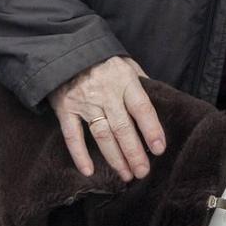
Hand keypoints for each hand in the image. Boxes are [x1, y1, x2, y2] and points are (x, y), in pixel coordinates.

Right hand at [49, 55, 165, 181]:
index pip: (142, 108)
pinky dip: (79, 154)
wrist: (65, 51)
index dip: (151, 130)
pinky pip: (73, 135)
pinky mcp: (65, 109)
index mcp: (124, 80)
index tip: (159, 149)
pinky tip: (89, 171)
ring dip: (115, 158)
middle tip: (143, 172)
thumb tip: (160, 101)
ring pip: (102, 135)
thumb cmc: (102, 60)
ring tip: (126, 175)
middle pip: (122, 128)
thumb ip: (141, 82)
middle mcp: (105, 93)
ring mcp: (84, 102)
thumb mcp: (126, 63)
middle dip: (134, 153)